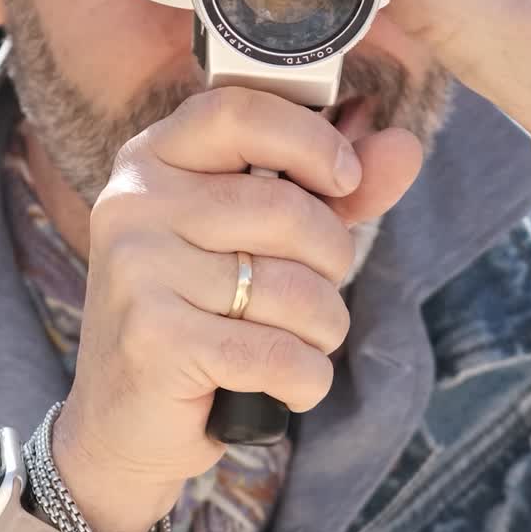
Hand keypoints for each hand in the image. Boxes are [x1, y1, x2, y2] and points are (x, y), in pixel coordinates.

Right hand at [53, 89, 420, 531]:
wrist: (126, 419)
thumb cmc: (207, 313)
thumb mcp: (271, 239)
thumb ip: (336, 190)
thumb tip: (404, 145)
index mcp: (155, 158)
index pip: (238, 111)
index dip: (311, 141)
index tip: (345, 179)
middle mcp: (135, 202)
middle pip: (285, 209)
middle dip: (332, 262)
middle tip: (316, 293)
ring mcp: (137, 269)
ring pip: (292, 289)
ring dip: (323, 329)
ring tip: (296, 342)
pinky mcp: (153, 339)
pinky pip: (279, 354)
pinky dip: (307, 379)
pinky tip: (288, 383)